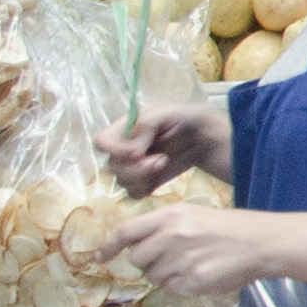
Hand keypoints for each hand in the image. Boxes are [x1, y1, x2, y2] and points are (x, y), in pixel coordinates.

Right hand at [98, 108, 230, 195]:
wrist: (205, 139)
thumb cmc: (186, 119)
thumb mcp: (167, 113)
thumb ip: (146, 126)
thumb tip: (132, 153)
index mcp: (124, 128)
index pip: (101, 142)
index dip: (114, 150)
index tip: (137, 153)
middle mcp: (123, 148)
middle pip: (112, 167)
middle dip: (136, 168)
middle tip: (161, 160)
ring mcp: (132, 167)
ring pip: (122, 182)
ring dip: (143, 177)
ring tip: (164, 163)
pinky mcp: (143, 181)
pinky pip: (133, 193)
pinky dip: (146, 188)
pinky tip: (160, 176)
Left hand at [113, 202, 274, 297]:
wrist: (259, 242)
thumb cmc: (225, 227)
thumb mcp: (191, 215)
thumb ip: (161, 227)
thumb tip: (131, 246)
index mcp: (170, 216)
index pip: (126, 232)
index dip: (109, 246)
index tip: (99, 258)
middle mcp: (172, 237)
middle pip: (136, 259)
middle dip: (147, 262)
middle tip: (169, 258)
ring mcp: (182, 260)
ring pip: (153, 277)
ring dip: (165, 275)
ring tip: (190, 265)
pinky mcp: (193, 282)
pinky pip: (171, 290)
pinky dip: (181, 286)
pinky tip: (199, 275)